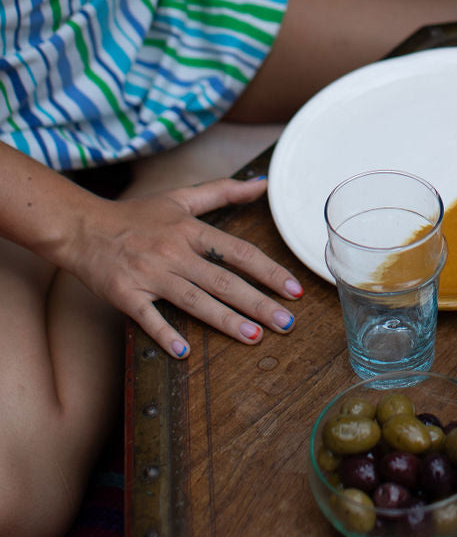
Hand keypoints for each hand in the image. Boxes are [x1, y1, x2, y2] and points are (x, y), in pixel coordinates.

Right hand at [62, 176, 302, 358]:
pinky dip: (165, 333)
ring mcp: (150, 274)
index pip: (238, 252)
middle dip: (258, 302)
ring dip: (225, 320)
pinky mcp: (126, 294)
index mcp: (190, 229)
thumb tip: (261, 185)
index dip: (268, 270)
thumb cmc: (136, 215)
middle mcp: (174, 251)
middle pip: (223, 279)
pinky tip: (184, 351)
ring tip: (254, 336)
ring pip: (194, 299)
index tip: (293, 289)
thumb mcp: (181, 197)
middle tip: (286, 322)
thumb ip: (223, 191)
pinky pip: (148, 317)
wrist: (83, 228)